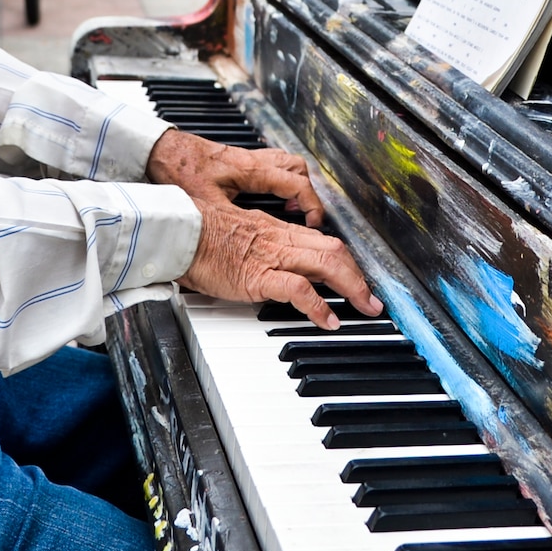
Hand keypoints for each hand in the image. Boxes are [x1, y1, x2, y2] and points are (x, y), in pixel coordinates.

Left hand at [145, 129, 324, 225]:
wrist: (162, 149)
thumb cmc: (181, 169)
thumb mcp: (206, 202)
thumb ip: (228, 220)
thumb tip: (242, 244)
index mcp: (252, 170)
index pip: (296, 184)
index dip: (311, 205)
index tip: (315, 224)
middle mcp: (254, 161)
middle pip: (298, 170)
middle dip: (308, 194)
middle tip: (306, 217)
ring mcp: (248, 158)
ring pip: (287, 164)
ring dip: (295, 184)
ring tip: (293, 207)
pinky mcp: (238, 160)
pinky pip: (271, 165)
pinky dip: (278, 180)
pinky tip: (269, 196)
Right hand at [146, 129, 380, 328]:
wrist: (178, 232)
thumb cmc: (199, 235)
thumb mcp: (239, 236)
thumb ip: (259, 245)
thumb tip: (272, 263)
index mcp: (276, 230)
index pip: (323, 241)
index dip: (346, 261)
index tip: (358, 278)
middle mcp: (280, 240)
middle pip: (334, 250)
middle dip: (359, 276)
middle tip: (373, 299)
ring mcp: (271, 257)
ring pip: (326, 264)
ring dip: (352, 288)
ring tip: (365, 309)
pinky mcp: (258, 276)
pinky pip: (298, 288)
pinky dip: (319, 306)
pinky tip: (329, 320)